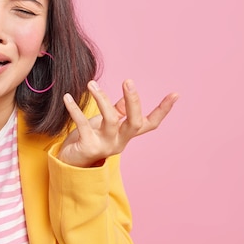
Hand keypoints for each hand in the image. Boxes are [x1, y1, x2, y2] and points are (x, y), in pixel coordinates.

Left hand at [58, 79, 178, 167]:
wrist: (70, 162)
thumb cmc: (90, 138)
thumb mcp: (106, 124)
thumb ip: (117, 112)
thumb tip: (127, 97)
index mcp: (127, 135)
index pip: (150, 124)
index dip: (163, 110)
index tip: (175, 94)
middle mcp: (119, 142)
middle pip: (134, 123)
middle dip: (134, 102)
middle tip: (128, 81)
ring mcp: (105, 146)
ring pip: (111, 121)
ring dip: (101, 99)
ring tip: (91, 84)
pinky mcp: (88, 146)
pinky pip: (83, 124)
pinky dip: (75, 110)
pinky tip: (67, 98)